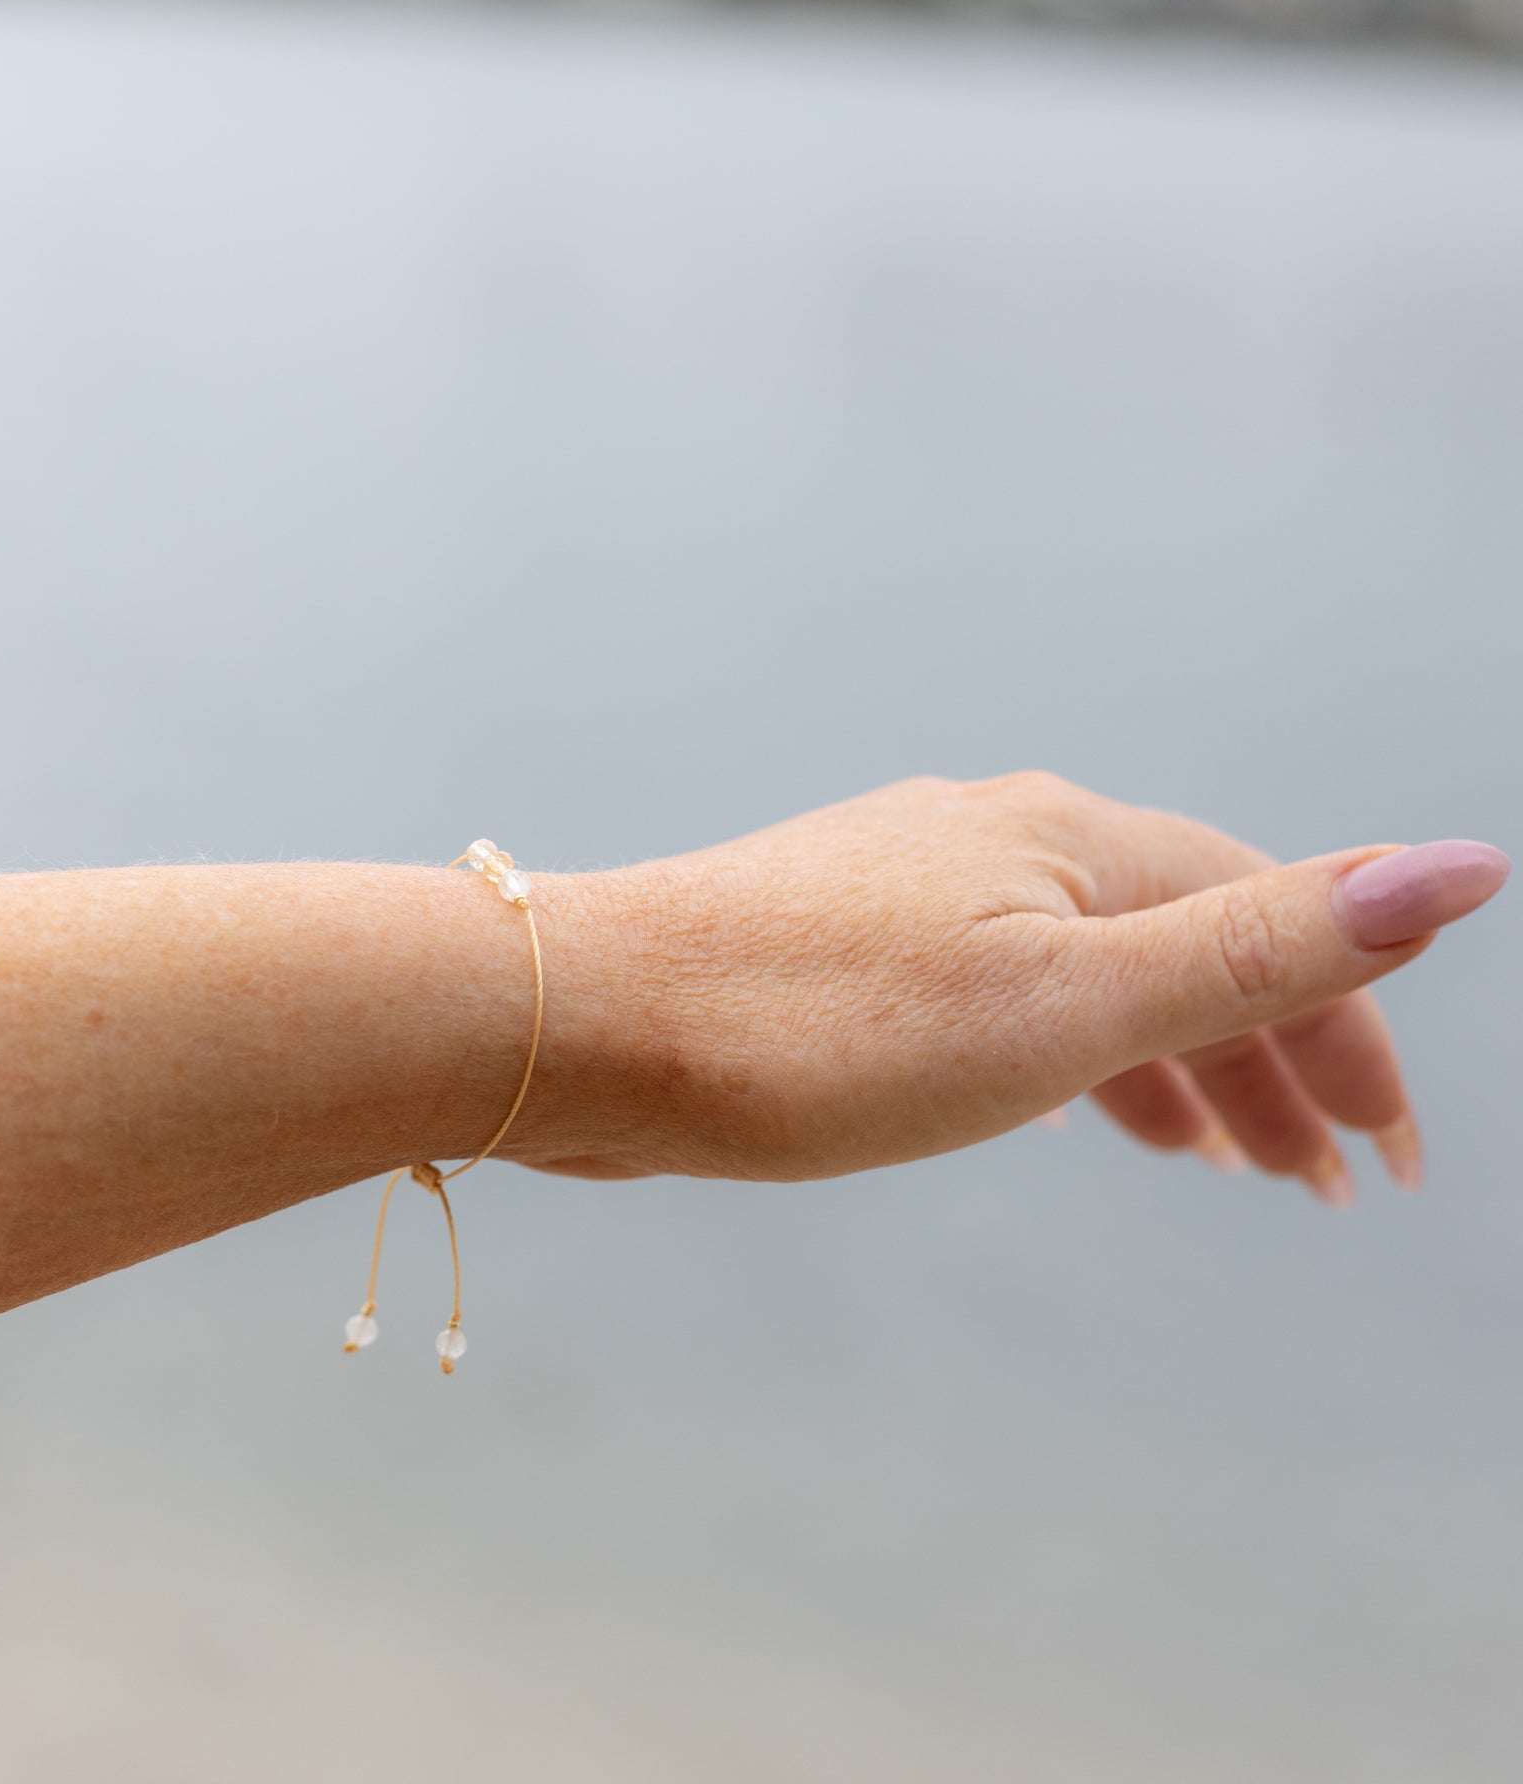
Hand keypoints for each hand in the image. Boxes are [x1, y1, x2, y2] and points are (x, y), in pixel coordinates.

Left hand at [540, 774, 1507, 1199]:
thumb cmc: (815, 1027)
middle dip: (1268, 1054)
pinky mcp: (842, 939)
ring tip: (1224, 1162)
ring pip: (1085, 966)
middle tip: (1326, 1184)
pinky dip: (1065, 1049)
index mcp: (1067, 837)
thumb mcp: (1067, 1005)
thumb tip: (1462, 864)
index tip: (1390, 1160)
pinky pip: (1000, 987)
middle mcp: (994, 836)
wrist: (585, 1023)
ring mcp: (910, 883)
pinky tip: (1062, 1104)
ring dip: (1170, 1059)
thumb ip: (1261, 944)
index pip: (1264, 914)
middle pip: (1180, 935)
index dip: (1346, 1032)